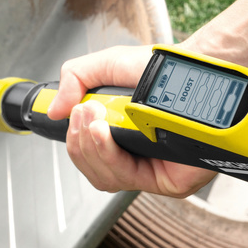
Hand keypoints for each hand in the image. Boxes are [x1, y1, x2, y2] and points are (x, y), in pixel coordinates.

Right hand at [46, 45, 216, 197]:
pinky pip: (129, 178)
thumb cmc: (160, 69)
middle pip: (93, 170)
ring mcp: (153, 172)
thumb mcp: (107, 66)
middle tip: (83, 111)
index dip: (74, 141)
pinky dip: (109, 155)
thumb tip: (54, 111)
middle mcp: (138, 159)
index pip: (88, 156)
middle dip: (79, 141)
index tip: (68, 115)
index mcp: (122, 139)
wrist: (193, 70)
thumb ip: (75, 80)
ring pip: (106, 177)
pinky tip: (105, 133)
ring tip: (94, 117)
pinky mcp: (170, 182)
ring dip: (91, 147)